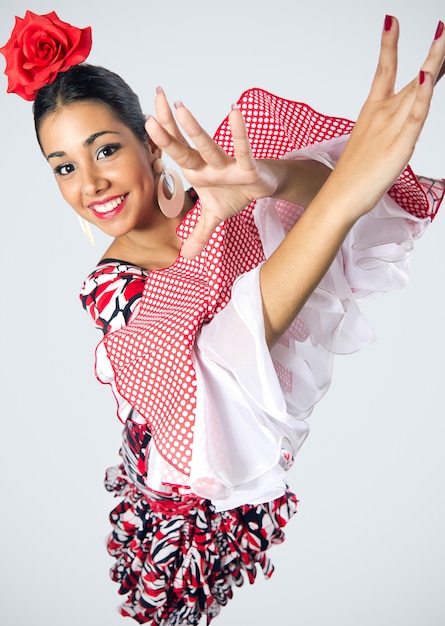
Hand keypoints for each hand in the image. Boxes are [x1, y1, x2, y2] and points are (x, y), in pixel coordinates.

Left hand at [146, 89, 279, 258]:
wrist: (262, 186)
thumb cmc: (235, 192)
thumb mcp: (214, 217)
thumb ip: (199, 234)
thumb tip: (188, 256)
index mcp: (197, 172)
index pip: (175, 154)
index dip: (160, 140)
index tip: (143, 120)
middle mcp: (208, 165)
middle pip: (184, 148)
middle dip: (167, 132)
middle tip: (150, 112)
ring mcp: (226, 164)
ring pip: (208, 147)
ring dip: (194, 129)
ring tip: (179, 108)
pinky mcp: (247, 167)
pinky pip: (242, 151)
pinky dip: (239, 134)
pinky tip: (234, 112)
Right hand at [326, 16, 444, 218]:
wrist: (339, 197)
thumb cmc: (352, 176)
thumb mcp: (369, 145)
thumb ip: (382, 130)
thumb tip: (390, 126)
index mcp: (373, 112)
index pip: (384, 69)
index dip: (388, 44)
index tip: (391, 19)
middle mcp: (383, 114)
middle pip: (414, 76)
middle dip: (434, 52)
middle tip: (443, 27)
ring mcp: (391, 127)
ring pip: (419, 89)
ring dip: (435, 62)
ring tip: (443, 37)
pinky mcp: (400, 145)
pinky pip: (415, 116)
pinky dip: (423, 95)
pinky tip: (427, 76)